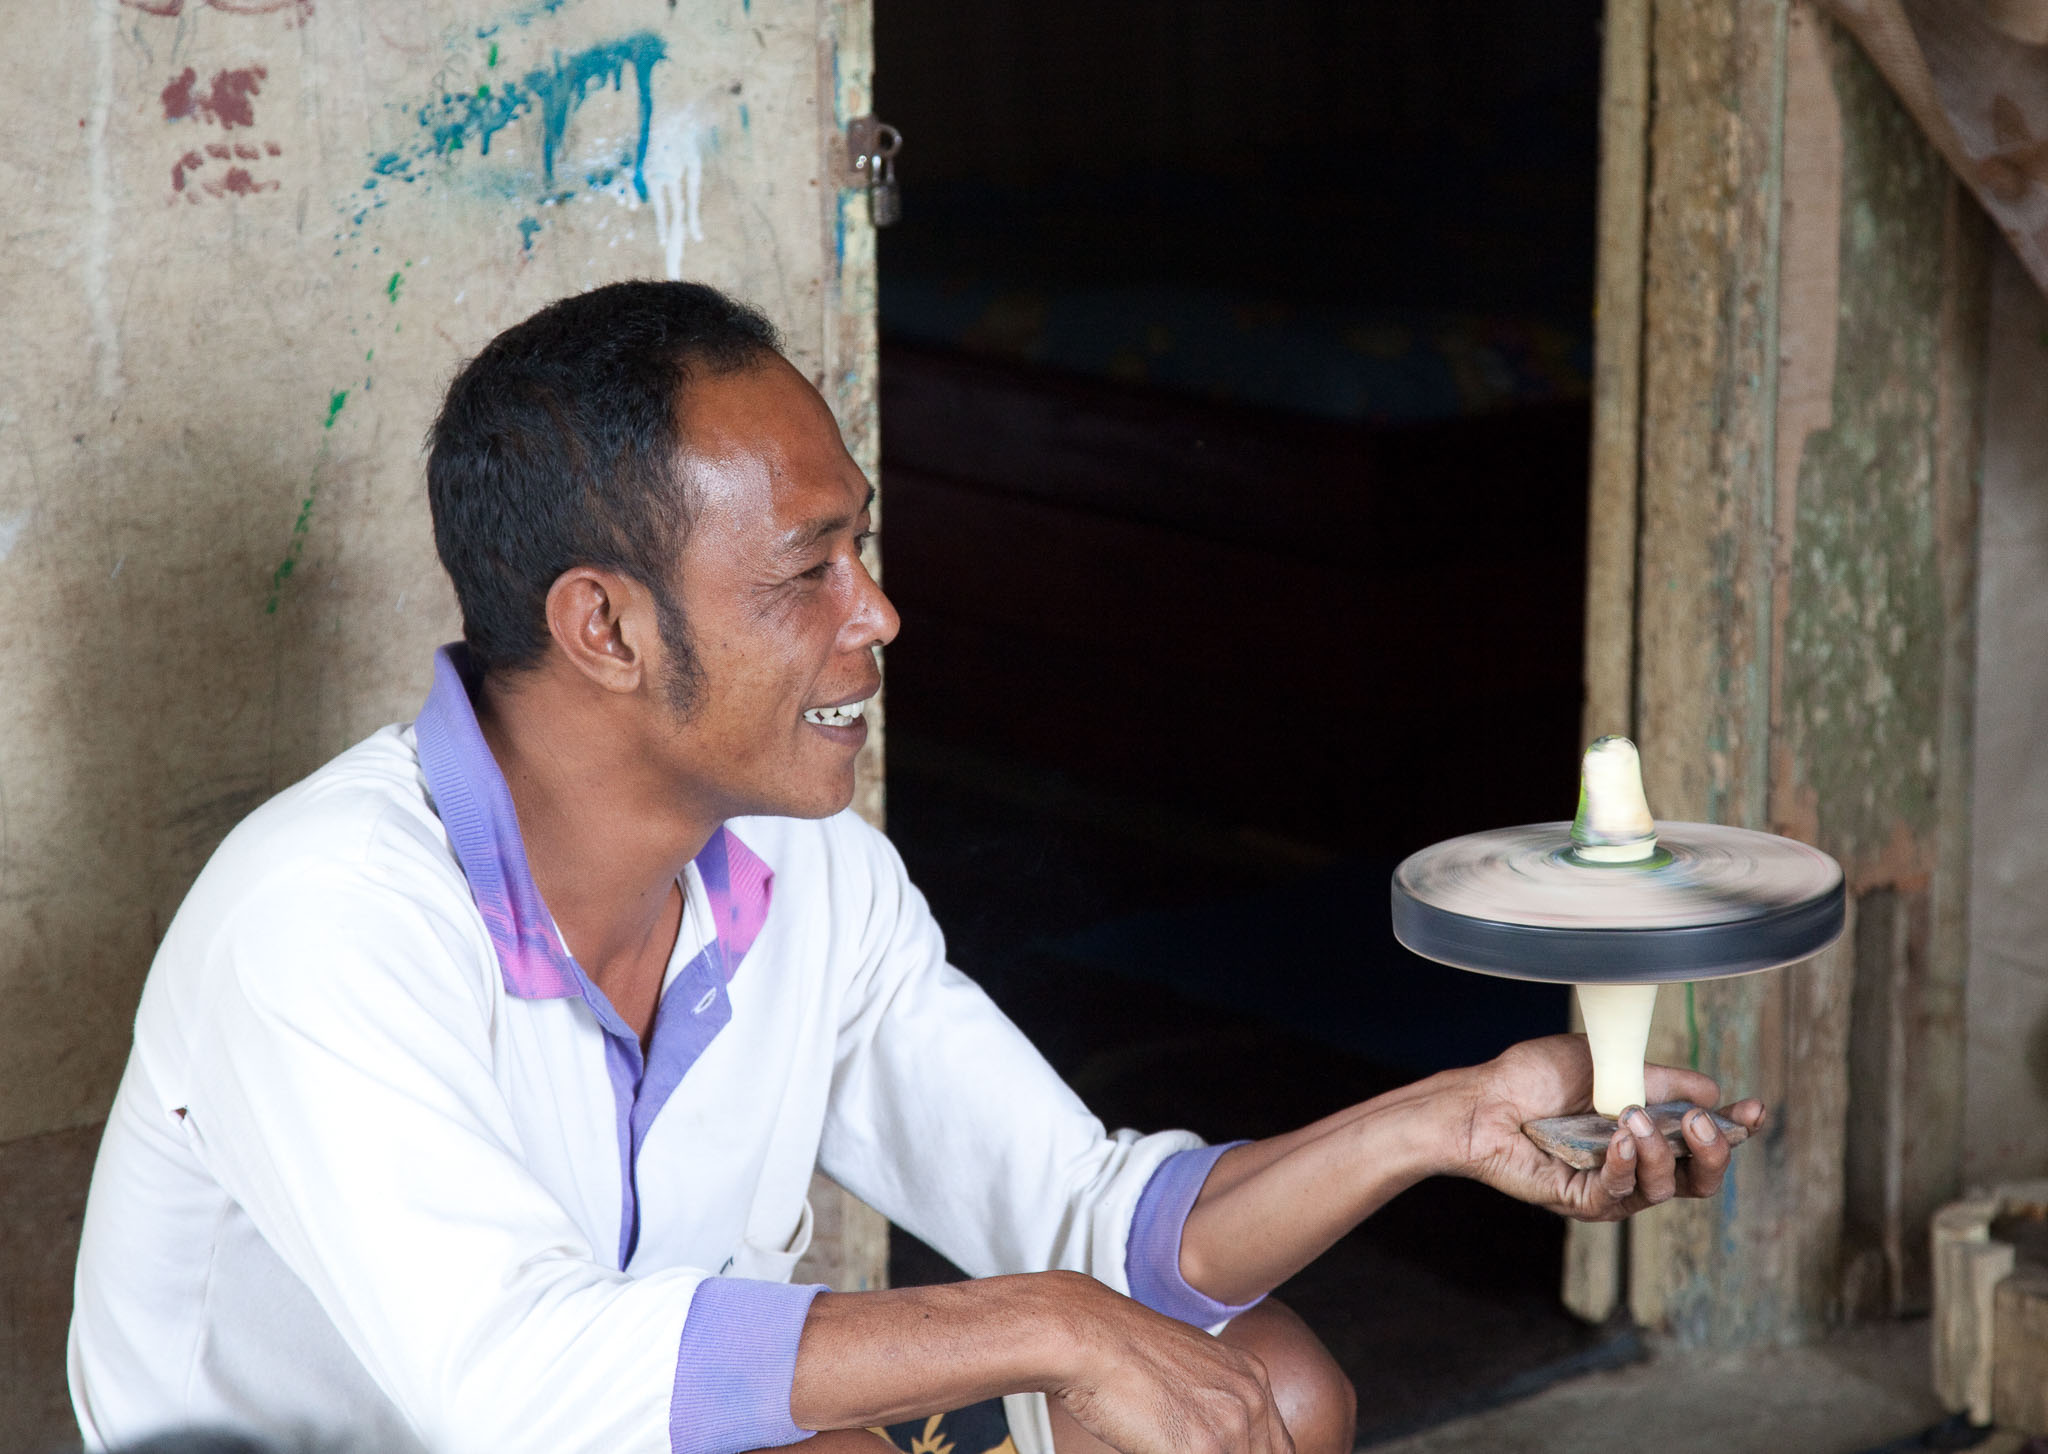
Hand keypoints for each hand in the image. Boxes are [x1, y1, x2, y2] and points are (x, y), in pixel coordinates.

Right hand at [1044, 1273, 1293, 1453]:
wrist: (1088, 1336)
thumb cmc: (1120, 1350)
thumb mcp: (1186, 1368)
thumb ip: (1213, 1402)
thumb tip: (1211, 1435)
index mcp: (1251, 1376)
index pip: (1275, 1446)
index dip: (1248, 1453)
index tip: (1216, 1449)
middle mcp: (1252, 1398)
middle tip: (1184, 1447)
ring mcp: (1233, 1425)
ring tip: (1162, 1443)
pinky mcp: (1205, 1448)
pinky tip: (1152, 1446)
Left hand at [1447, 1034, 1766, 1221]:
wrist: (1481, 1098)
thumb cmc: (1533, 1076)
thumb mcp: (1605, 1061)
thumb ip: (1657, 1078)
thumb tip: (1710, 1088)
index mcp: (1646, 1127)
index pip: (1703, 1139)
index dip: (1735, 1128)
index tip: (1755, 1109)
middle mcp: (1635, 1161)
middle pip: (1699, 1178)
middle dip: (1714, 1152)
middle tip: (1701, 1122)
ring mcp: (1611, 1184)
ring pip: (1664, 1188)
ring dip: (1658, 1152)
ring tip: (1634, 1119)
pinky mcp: (1582, 1201)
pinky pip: (1618, 1193)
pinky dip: (1625, 1165)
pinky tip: (1619, 1139)